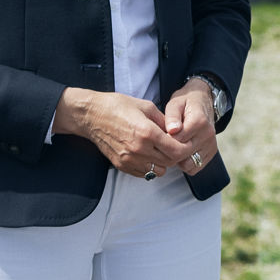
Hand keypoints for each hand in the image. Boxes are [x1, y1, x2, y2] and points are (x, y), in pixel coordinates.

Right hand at [53, 89, 192, 178]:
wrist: (92, 116)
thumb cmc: (118, 106)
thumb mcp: (146, 106)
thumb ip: (164, 121)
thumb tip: (177, 131)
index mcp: (147, 132)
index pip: (176, 150)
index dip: (185, 148)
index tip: (187, 143)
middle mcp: (139, 149)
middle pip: (169, 162)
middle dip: (176, 155)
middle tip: (176, 146)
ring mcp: (129, 160)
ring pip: (158, 171)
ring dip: (164, 163)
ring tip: (161, 150)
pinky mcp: (121, 166)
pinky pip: (144, 173)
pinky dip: (150, 167)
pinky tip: (148, 154)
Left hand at [163, 80, 219, 176]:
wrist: (203, 101)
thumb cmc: (186, 102)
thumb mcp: (175, 103)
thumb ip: (172, 116)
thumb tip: (172, 130)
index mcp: (199, 121)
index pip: (176, 141)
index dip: (164, 140)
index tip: (159, 135)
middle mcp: (208, 135)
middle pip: (182, 154)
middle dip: (169, 151)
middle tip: (163, 143)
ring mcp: (211, 145)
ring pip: (188, 164)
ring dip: (177, 160)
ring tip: (173, 147)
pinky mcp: (211, 153)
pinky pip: (194, 168)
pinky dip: (185, 164)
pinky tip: (181, 151)